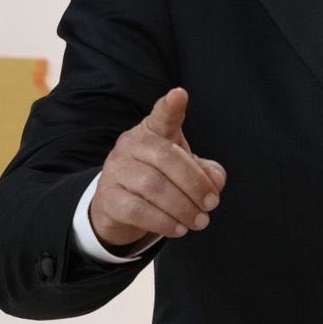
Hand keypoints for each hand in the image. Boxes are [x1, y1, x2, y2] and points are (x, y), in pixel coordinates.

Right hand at [89, 87, 225, 251]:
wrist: (119, 205)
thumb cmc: (160, 177)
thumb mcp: (186, 170)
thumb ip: (206, 171)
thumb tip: (215, 182)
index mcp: (153, 131)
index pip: (162, 116)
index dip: (171, 106)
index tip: (179, 95)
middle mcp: (131, 145)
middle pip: (168, 159)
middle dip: (195, 184)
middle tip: (212, 204)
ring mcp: (116, 170)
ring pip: (154, 187)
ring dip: (183, 207)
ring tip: (200, 221)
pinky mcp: (108, 198)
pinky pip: (138, 211)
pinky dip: (164, 222)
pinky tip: (179, 229)